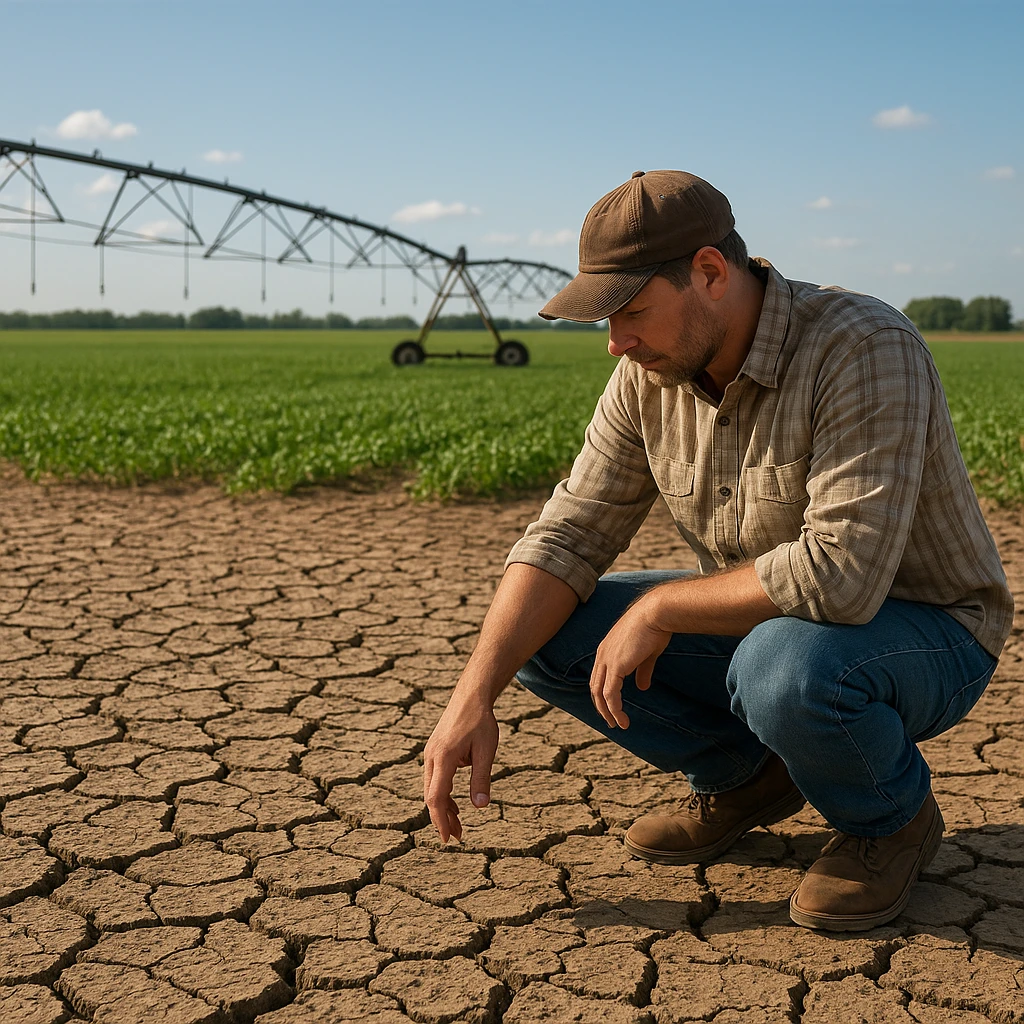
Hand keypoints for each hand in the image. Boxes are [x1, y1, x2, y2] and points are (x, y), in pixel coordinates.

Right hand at [423, 693, 498, 842]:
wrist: (470, 696)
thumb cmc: (480, 721)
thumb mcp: (486, 750)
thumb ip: (481, 779)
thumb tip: (480, 807)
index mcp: (444, 757)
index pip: (436, 797)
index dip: (441, 820)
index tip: (448, 838)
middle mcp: (432, 756)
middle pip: (431, 796)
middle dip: (442, 819)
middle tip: (458, 837)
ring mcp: (431, 753)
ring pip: (431, 789)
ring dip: (443, 808)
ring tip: (458, 825)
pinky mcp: (435, 751)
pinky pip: (434, 779)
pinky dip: (443, 794)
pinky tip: (455, 805)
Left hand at [589, 593, 671, 728]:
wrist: (656, 614)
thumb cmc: (654, 628)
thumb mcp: (647, 653)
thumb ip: (642, 670)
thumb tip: (643, 687)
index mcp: (607, 649)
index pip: (598, 676)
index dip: (602, 693)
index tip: (611, 707)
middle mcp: (602, 655)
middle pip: (595, 687)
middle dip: (602, 706)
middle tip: (611, 721)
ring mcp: (607, 660)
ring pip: (600, 693)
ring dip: (608, 712)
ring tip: (618, 725)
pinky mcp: (616, 666)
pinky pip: (610, 694)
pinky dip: (615, 709)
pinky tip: (622, 719)